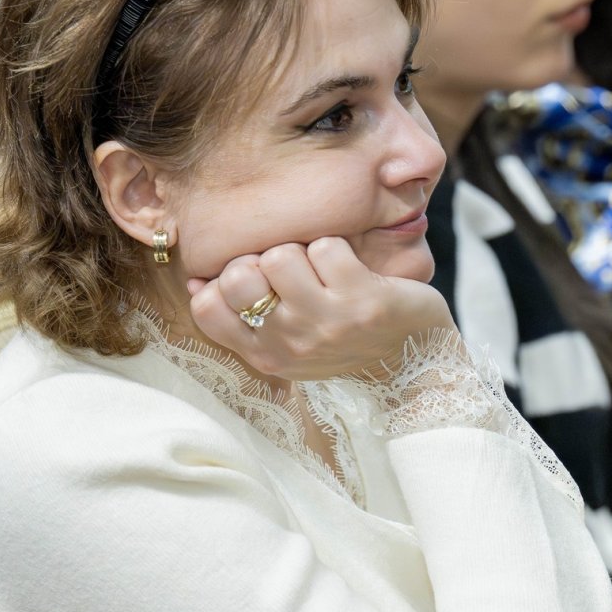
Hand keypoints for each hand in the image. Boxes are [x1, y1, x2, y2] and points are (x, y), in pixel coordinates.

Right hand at [188, 237, 454, 381]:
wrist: (415, 366)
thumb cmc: (347, 344)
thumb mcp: (291, 346)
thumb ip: (245, 319)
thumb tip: (196, 282)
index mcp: (266, 356)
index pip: (208, 308)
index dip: (225, 282)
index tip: (259, 283)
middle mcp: (290, 343)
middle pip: (239, 275)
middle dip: (264, 260)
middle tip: (296, 273)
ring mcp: (326, 323)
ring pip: (281, 255)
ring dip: (304, 251)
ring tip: (326, 273)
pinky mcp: (363, 300)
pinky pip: (326, 246)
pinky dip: (338, 248)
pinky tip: (352, 271)